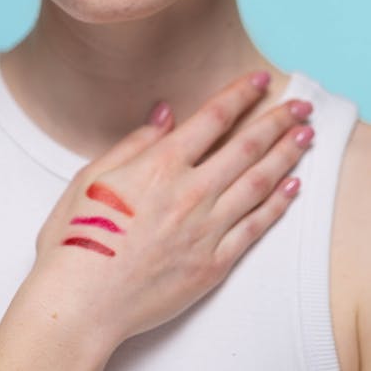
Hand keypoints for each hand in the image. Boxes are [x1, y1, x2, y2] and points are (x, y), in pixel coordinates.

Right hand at [33, 72, 313, 353]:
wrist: (81, 302)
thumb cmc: (78, 238)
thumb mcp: (92, 175)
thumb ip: (135, 142)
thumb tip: (165, 113)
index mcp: (161, 165)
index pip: (213, 118)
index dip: (241, 95)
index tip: (261, 81)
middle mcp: (191, 192)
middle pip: (246, 146)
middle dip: (277, 121)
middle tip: (300, 107)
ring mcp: (206, 229)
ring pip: (258, 183)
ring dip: (286, 156)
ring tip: (305, 137)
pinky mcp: (214, 263)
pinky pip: (254, 227)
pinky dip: (277, 205)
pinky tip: (291, 188)